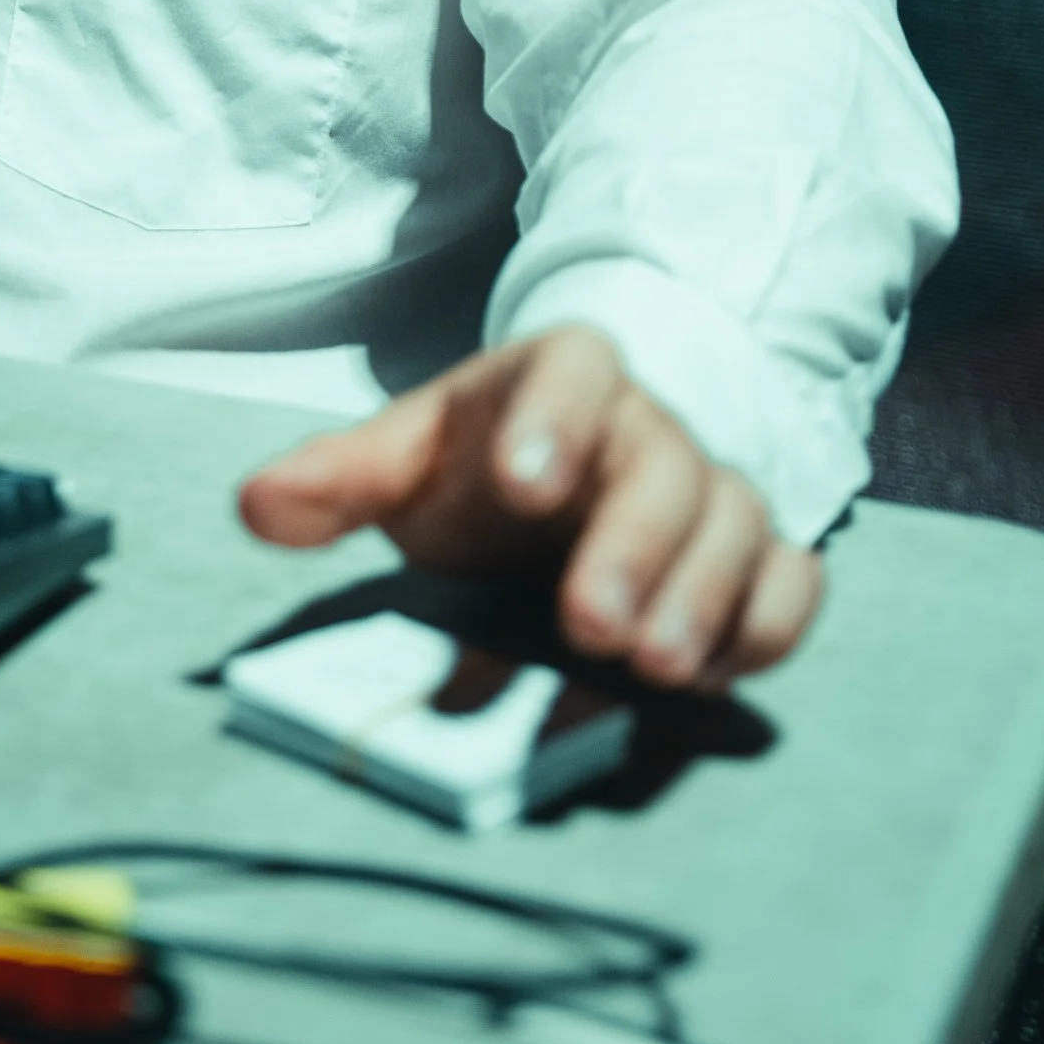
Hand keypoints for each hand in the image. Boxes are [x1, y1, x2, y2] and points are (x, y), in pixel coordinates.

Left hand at [237, 326, 821, 689]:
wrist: (559, 477)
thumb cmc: (477, 467)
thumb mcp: (406, 458)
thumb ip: (335, 478)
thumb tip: (254, 506)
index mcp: (559, 377)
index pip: (574, 369)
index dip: (554, 419)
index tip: (520, 485)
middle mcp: (647, 428)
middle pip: (663, 467)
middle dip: (634, 548)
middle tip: (591, 625)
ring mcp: (709, 491)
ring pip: (736, 526)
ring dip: (701, 599)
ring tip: (651, 669)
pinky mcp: (754, 557)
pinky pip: (789, 580)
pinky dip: (766, 626)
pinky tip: (716, 674)